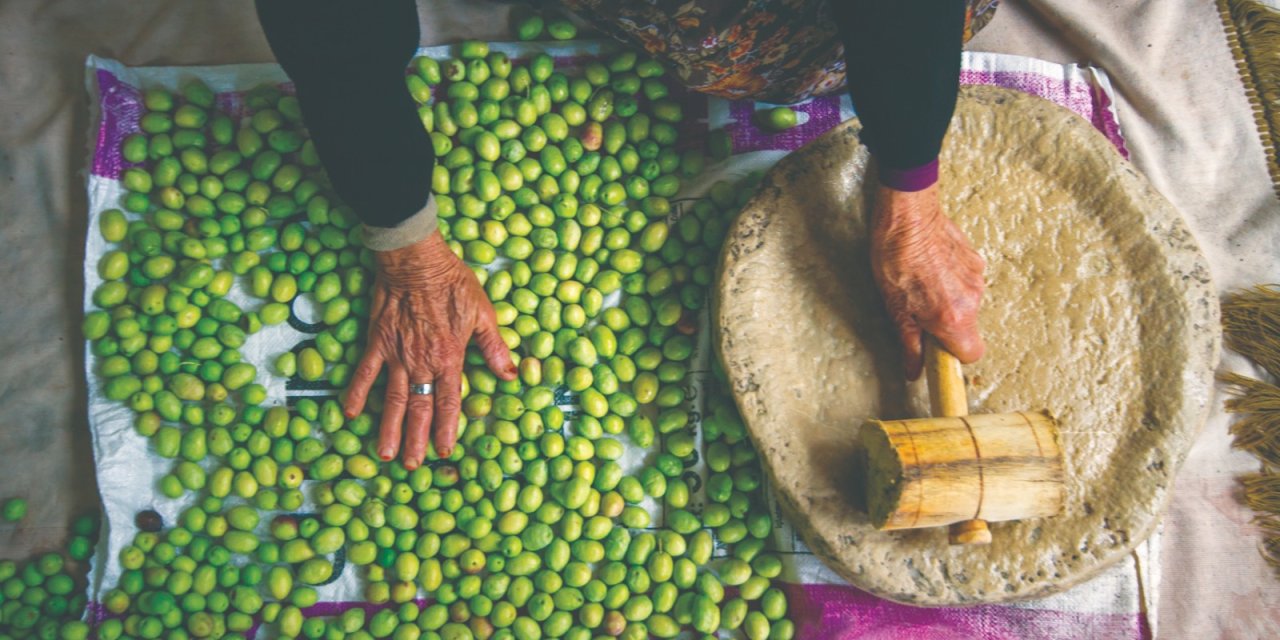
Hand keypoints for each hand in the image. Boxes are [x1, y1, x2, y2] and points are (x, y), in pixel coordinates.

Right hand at [344, 231, 515, 467]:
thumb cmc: (452, 283)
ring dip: (389, 427)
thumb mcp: (483, 314)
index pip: (448, 403)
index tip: (444, 451)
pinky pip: (365, 372)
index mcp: (449, 358)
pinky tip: (351, 413)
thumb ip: (494, 348)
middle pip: (419, 408)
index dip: (446, 429)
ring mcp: (396, 354)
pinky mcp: (377, 341)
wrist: (415, 259)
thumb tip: (511, 375)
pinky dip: (357, 393)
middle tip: (411, 465)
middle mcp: (422, 362)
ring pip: (393, 398)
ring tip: (385, 454)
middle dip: (416, 440)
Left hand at [869, 183, 984, 379]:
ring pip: (967, 304)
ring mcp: (977, 278)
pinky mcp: (976, 260)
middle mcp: (972, 300)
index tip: (936, 349)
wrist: (907, 215)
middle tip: (918, 311)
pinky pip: (967, 282)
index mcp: (953, 317)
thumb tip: (914, 371)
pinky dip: (952, 282)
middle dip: (946, 326)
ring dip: (948, 302)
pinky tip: (931, 268)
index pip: (972, 354)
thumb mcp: (895, 309)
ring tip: (921, 284)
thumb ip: (909, 344)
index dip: (953, 355)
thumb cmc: (894, 259)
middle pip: (967, 329)